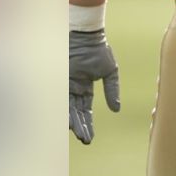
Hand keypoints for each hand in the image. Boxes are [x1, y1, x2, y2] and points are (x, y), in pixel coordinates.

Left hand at [69, 29, 119, 144]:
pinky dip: (65, 110)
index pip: (86, 110)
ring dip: (73, 122)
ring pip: (68, 109)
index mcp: (85, 88)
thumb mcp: (109, 72)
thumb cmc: (98, 50)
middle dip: (81, 127)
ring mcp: (65, 86)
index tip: (89, 139)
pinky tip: (68, 122)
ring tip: (77, 134)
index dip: (88, 124)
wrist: (84, 35)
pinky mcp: (59, 81)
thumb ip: (112, 90)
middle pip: (77, 113)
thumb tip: (116, 109)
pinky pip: (60, 99)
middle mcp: (73, 90)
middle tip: (85, 141)